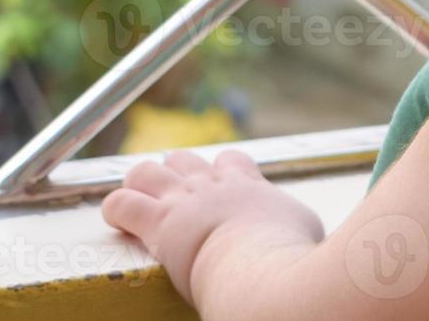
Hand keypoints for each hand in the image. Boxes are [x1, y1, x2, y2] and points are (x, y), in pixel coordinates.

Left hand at [101, 147, 324, 308]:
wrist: (260, 268)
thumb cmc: (289, 255)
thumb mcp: (306, 231)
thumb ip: (297, 225)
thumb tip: (312, 234)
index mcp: (248, 186)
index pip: (230, 161)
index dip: (219, 172)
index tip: (218, 188)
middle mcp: (214, 185)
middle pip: (184, 159)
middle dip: (174, 173)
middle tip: (171, 196)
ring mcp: (184, 200)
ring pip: (146, 171)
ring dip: (139, 183)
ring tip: (136, 200)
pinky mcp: (159, 222)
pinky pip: (122, 204)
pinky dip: (116, 208)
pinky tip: (117, 218)